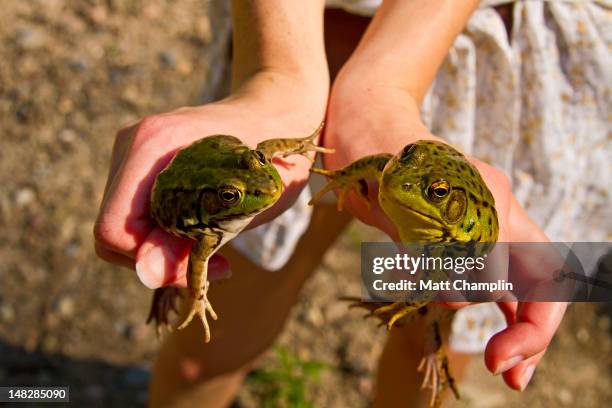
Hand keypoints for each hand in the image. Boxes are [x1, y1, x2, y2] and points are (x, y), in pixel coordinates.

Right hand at [94, 71, 326, 288]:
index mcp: (154, 144)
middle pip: (115, 227)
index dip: (149, 259)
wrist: (278, 113)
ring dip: (164, 245)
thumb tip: (147, 274)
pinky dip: (165, 229)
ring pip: (125, 222)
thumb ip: (189, 240)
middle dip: (159, 255)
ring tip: (213, 248)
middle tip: (214, 262)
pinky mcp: (143, 161)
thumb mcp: (240, 208)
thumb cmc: (272, 157)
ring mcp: (134, 150)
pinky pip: (137, 209)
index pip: (115, 227)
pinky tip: (202, 231)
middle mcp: (134, 142)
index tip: (196, 265)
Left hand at [324, 75, 566, 390]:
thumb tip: (460, 296)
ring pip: (513, 281)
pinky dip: (492, 306)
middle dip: (529, 332)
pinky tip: (494, 335)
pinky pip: (488, 274)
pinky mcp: (460, 233)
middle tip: (506, 375)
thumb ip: (431, 251)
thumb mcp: (399, 207)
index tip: (499, 358)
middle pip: (539, 281)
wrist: (364, 133)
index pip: (543, 275)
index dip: (534, 325)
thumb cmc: (376, 158)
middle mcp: (497, 213)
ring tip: (492, 355)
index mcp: (494, 204)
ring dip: (507, 322)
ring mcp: (482, 223)